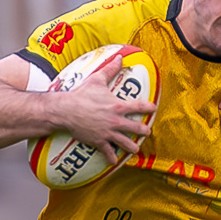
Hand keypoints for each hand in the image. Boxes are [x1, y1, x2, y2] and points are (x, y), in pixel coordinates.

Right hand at [54, 50, 156, 164]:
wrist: (67, 110)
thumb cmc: (81, 94)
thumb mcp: (97, 80)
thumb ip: (110, 69)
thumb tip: (119, 57)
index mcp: (118, 106)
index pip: (139, 106)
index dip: (149, 107)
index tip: (153, 108)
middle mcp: (116, 121)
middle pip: (137, 128)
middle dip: (144, 131)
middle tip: (146, 132)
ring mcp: (108, 133)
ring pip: (126, 143)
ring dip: (132, 147)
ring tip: (135, 149)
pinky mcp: (99, 141)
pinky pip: (108, 152)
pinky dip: (111, 157)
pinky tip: (114, 161)